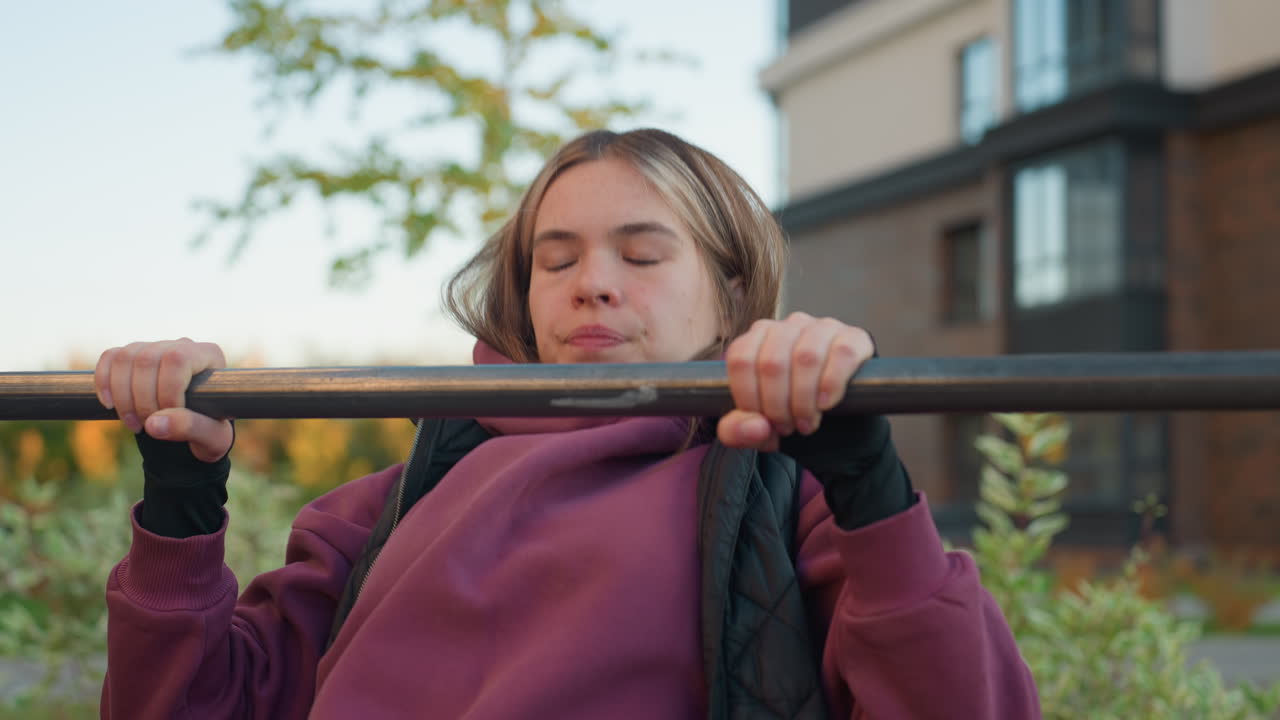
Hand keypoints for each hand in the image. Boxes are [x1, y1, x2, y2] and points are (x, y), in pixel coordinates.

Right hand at [94, 339, 233, 462]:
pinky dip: (104, 382)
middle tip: (147, 427)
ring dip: (122, 396)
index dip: (167, 392)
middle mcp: (182, 345)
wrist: (195, 433)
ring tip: (134, 424)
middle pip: (147, 359)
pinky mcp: (132, 356)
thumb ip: (192, 428)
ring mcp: (155, 348)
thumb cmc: (210, 432)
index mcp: (209, 355)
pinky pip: (109, 358)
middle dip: (141, 400)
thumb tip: (154, 424)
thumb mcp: (212, 437)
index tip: (169, 418)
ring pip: (124, 358)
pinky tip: (110, 406)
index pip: (177, 360)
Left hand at [717, 313, 875, 451]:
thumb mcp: (757, 426)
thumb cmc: (791, 414)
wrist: (840, 420)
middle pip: (772, 363)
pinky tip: (825, 404)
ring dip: (803, 400)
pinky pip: (842, 355)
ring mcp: (823, 327)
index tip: (761, 422)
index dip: (748, 398)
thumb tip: (757, 427)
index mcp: (758, 336)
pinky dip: (831, 385)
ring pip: (805, 358)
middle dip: (777, 406)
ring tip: (805, 423)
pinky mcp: (854, 338)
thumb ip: (737, 431)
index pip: (741, 359)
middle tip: (787, 427)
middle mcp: (789, 325)